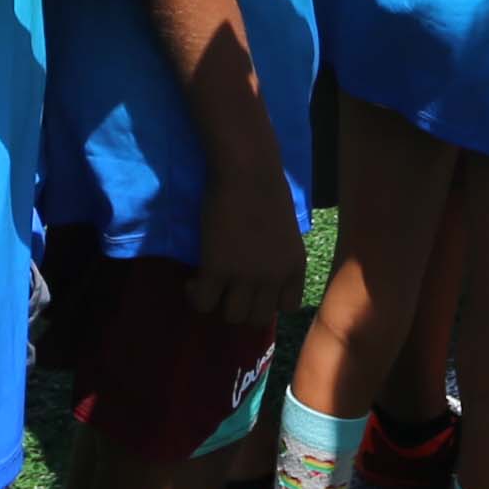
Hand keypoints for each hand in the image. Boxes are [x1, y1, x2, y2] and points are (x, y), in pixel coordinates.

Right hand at [185, 161, 304, 333]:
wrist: (248, 170)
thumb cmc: (267, 188)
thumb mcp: (286, 231)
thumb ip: (278, 256)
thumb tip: (260, 271)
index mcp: (295, 266)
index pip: (288, 307)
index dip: (268, 301)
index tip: (254, 290)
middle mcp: (274, 278)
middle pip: (258, 318)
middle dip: (242, 308)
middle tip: (226, 291)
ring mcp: (246, 276)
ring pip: (232, 317)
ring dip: (219, 305)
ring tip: (207, 286)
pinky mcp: (217, 269)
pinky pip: (204, 302)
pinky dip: (195, 297)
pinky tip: (192, 282)